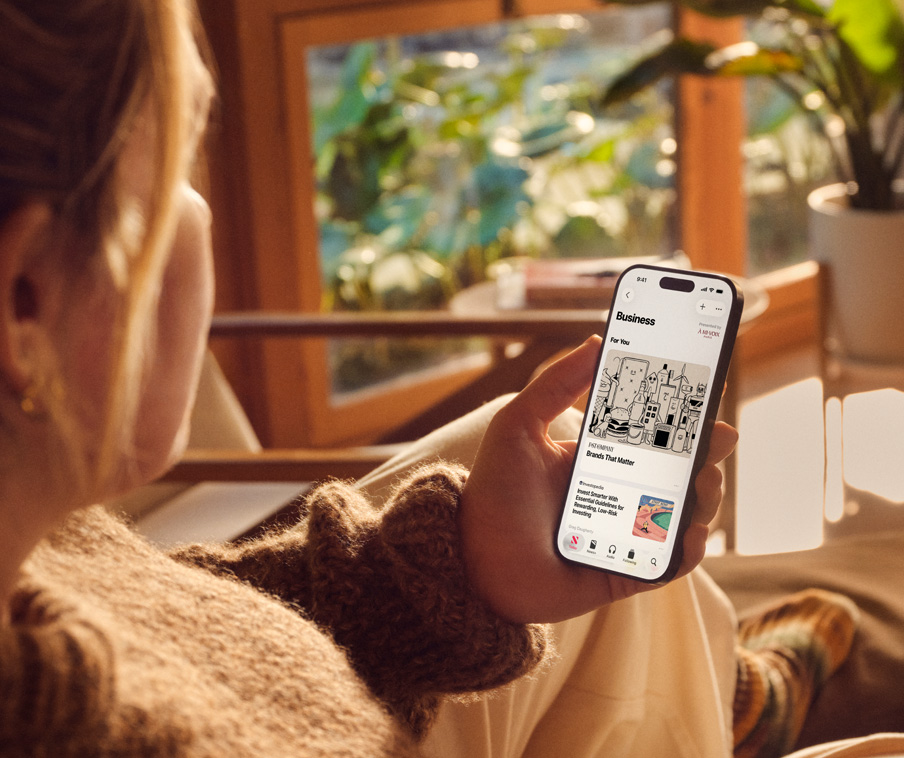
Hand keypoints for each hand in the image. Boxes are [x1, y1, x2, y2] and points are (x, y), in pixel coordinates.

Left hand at [459, 335, 737, 623]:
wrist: (474, 563)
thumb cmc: (493, 494)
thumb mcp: (517, 426)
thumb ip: (555, 384)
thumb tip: (596, 340)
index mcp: (597, 458)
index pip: (648, 432)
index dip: (680, 415)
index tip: (703, 393)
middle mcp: (618, 493)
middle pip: (677, 470)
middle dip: (705, 451)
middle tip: (719, 435)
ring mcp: (626, 533)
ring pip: (682, 511)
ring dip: (704, 493)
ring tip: (704, 477)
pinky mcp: (627, 569)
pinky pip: (669, 561)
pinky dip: (687, 547)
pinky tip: (689, 529)